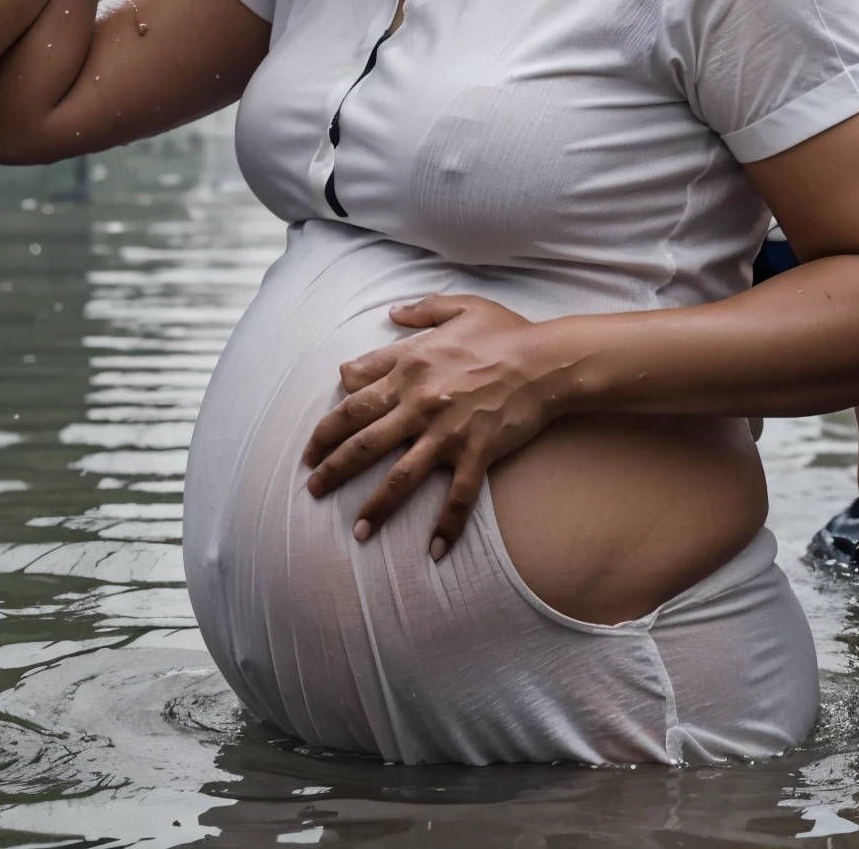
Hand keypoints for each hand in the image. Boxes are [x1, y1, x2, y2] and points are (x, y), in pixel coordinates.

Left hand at [302, 294, 560, 559]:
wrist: (546, 360)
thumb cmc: (503, 331)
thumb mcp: (456, 307)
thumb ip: (418, 312)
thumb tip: (391, 314)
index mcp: (408, 367)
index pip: (353, 399)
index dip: (328, 426)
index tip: (312, 446)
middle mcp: (418, 403)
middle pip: (363, 442)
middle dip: (332, 468)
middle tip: (312, 488)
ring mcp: (447, 432)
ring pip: (400, 476)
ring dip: (375, 506)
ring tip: (356, 531)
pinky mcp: (477, 453)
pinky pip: (458, 497)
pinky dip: (446, 525)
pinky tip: (434, 551)